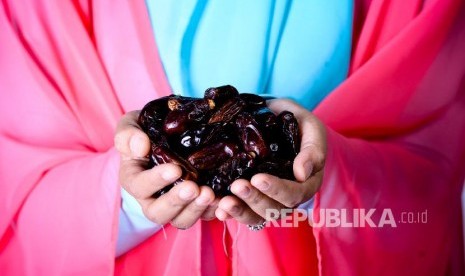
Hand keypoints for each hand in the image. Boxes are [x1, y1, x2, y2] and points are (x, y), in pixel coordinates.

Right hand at [114, 111, 217, 228]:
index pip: (140, 186)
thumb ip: (129, 134)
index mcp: (134, 180)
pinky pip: (202, 216)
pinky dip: (213, 211)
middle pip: (159, 212)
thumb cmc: (146, 130)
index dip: (156, 181)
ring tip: (209, 194)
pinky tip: (223, 201)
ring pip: (181, 220)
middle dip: (177, 201)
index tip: (175, 169)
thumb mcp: (132, 125)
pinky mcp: (194, 206)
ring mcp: (175, 205)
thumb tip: (141, 146)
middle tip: (193, 187)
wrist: (167, 133)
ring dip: (196, 209)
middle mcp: (152, 198)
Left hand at [215, 99, 326, 224]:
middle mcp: (288, 197)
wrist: (277, 117)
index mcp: (306, 184)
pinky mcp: (251, 198)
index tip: (258, 178)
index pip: (294, 194)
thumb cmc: (299, 124)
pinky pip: (242, 212)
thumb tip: (301, 173)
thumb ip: (313, 150)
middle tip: (237, 186)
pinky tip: (218, 209)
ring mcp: (268, 200)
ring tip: (223, 203)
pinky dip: (230, 213)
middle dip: (254, 199)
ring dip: (239, 211)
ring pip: (256, 216)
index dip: (276, 189)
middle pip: (273, 209)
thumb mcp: (311, 129)